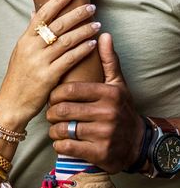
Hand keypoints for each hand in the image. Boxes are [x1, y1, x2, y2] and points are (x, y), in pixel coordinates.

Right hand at [0, 0, 99, 130]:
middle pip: (57, 25)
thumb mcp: (20, 53)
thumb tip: (34, 13)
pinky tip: (93, 43)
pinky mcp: (47, 76)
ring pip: (66, 40)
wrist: (11, 104)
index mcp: (24, 40)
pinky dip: (82, 49)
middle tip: (91, 7)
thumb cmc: (18, 79)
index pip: (42, 14)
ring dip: (84, 30)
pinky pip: (69, 59)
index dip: (57, 1)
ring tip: (97, 24)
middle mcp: (31, 48)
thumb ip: (30, 34)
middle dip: (76, 14)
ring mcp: (39, 62)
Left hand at [47, 33, 144, 172]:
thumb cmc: (121, 109)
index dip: (55, 94)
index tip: (52, 97)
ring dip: (53, 130)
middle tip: (50, 113)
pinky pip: (67, 147)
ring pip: (63, 129)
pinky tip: (61, 141)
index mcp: (108, 94)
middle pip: (63, 110)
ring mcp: (104, 134)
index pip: (70, 90)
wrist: (136, 143)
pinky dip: (59, 145)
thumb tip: (103, 35)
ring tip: (54, 127)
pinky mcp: (99, 153)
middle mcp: (107, 113)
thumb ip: (108, 61)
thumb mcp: (118, 85)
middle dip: (51, 113)